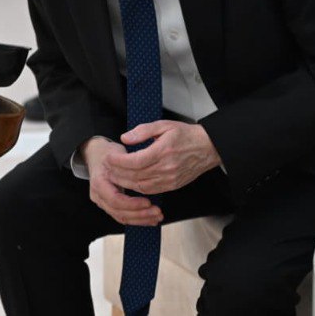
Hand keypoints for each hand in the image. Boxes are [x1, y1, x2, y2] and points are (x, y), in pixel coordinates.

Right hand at [81, 137, 162, 226]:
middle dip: (140, 215)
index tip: (148, 202)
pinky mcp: (109, 206)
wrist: (97, 155)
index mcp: (99, 182)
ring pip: (121, 217)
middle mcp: (98, 195)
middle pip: (119, 212)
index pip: (115, 199)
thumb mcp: (118, 153)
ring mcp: (102, 202)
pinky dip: (138, 219)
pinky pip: (123, 217)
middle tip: (157, 212)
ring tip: (157, 216)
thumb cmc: (110, 154)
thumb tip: (146, 169)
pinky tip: (151, 219)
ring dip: (141, 219)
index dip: (132, 204)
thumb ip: (129, 163)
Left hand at [106, 121, 220, 194]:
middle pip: (135, 176)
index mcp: (163, 151)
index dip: (118, 161)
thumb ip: (143, 131)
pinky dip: (137, 188)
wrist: (207, 147)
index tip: (109, 157)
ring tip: (114, 175)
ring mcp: (170, 179)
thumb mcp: (164, 125)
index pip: (135, 161)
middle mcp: (166, 168)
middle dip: (117, 173)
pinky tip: (130, 182)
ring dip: (125, 182)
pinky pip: (151, 191)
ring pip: (141, 186)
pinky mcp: (173, 186)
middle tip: (107, 167)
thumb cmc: (185, 134)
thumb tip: (125, 138)